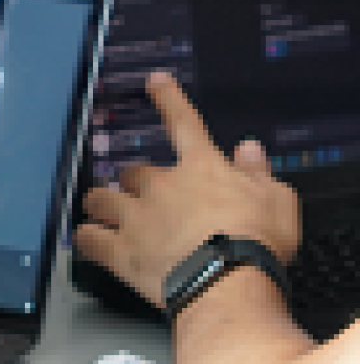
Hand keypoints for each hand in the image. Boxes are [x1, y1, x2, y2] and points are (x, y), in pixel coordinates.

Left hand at [73, 72, 299, 308]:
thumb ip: (259, 174)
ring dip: (100, 203)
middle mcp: (161, 186)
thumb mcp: (277, 202)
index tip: (155, 81)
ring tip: (101, 211)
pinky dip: (85, 238)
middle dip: (133, 183)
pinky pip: (89, 238)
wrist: (228, 282)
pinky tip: (86, 239)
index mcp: (201, 169)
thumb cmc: (257, 244)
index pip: (183, 123)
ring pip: (101, 198)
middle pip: (132, 173)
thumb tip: (249, 149)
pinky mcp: (120, 250)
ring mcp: (136, 217)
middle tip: (140, 198)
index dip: (168, 99)